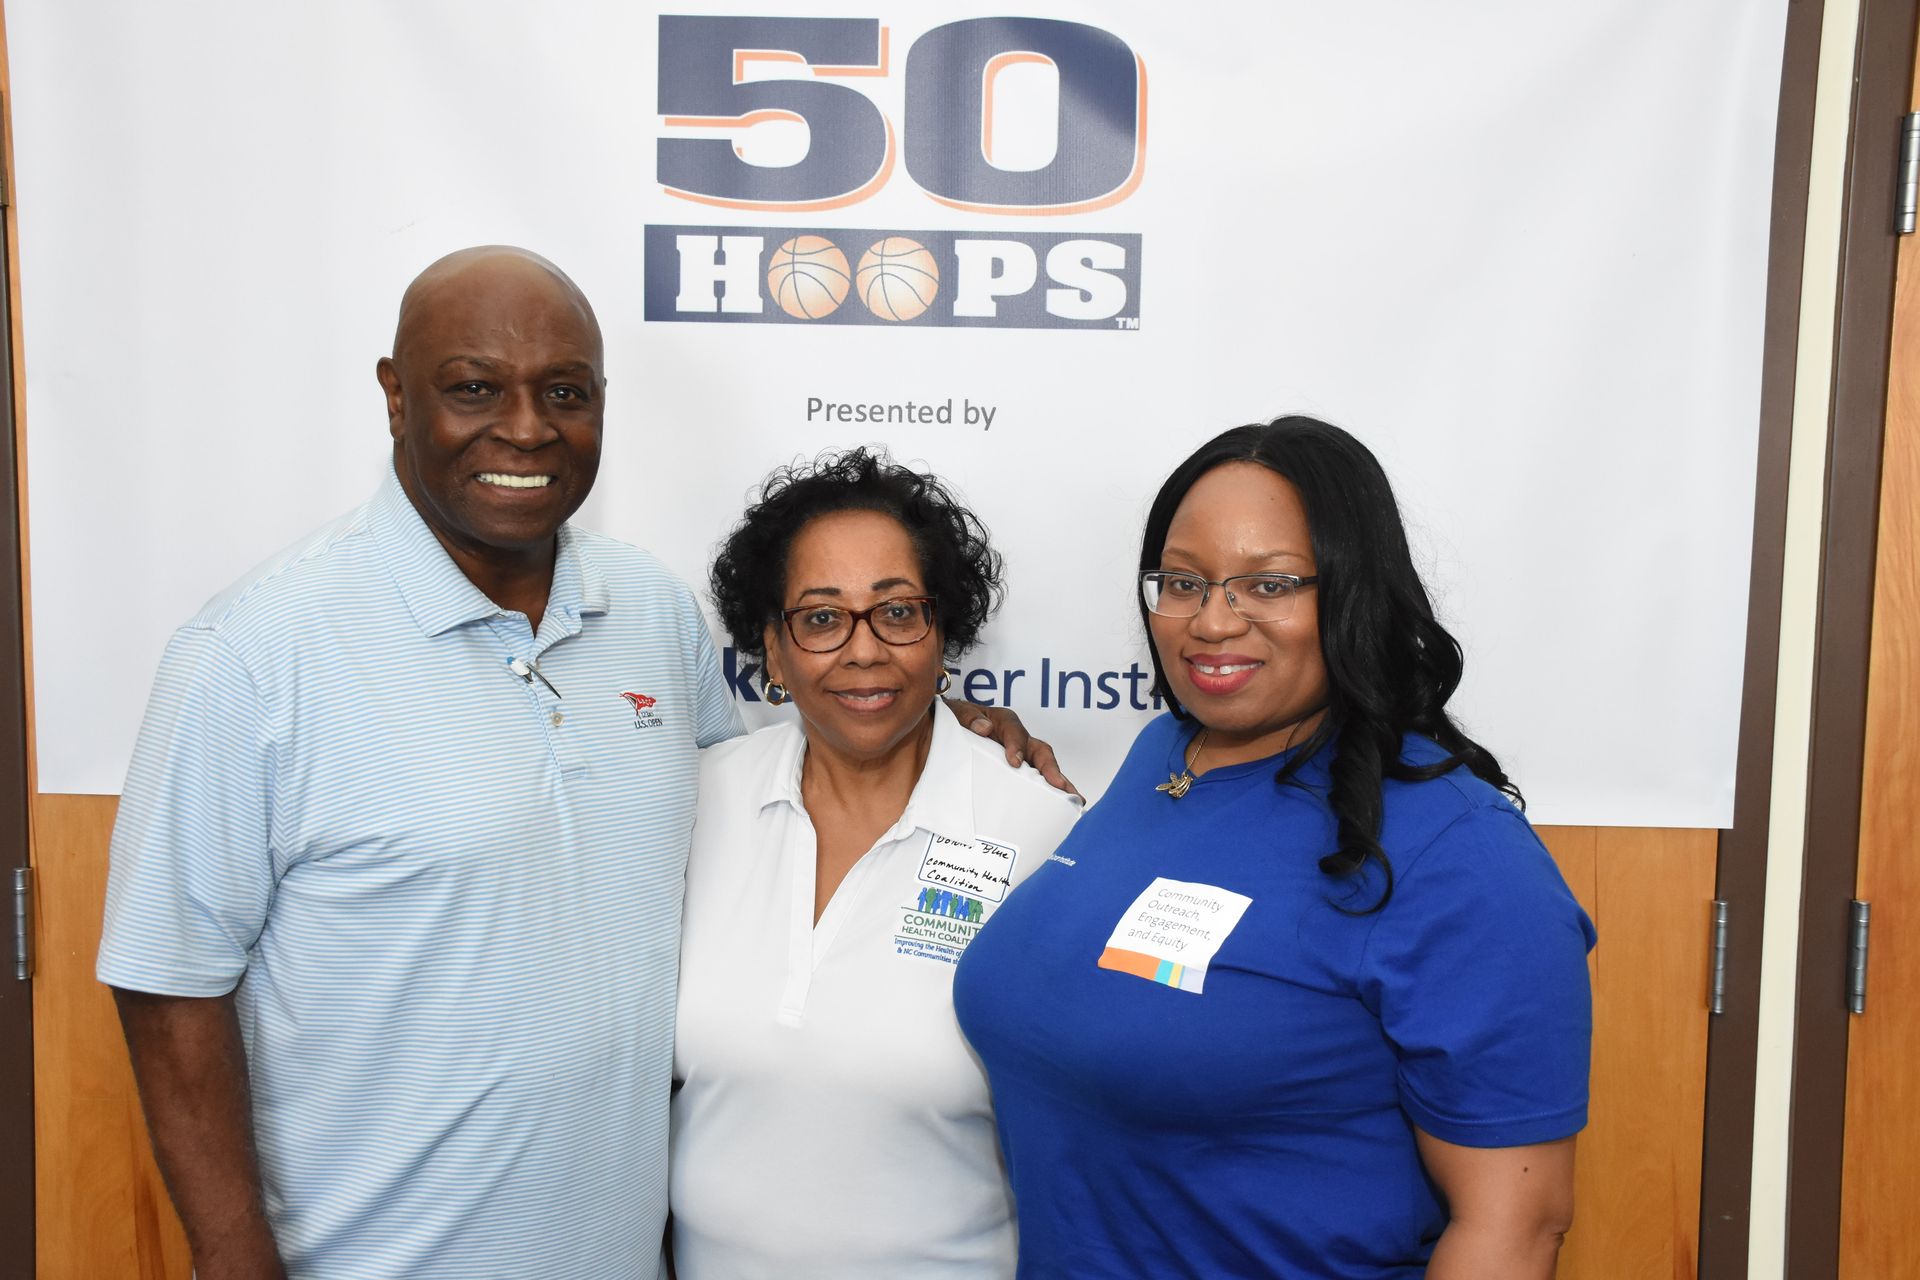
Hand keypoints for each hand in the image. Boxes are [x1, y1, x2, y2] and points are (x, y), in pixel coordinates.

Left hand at [943, 699, 1079, 798]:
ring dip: (1059, 784)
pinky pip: (1035, 782)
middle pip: (1041, 752)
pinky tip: (1057, 808)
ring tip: (1073, 801)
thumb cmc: (957, 720)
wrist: (948, 729)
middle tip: (1061, 787)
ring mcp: (1022, 757)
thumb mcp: (958, 714)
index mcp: (1004, 722)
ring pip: (1044, 769)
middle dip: (1052, 770)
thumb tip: (983, 728)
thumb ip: (968, 717)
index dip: (1017, 746)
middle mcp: (1018, 739)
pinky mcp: (1018, 773)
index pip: (1015, 732)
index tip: (1014, 762)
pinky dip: (1047, 793)